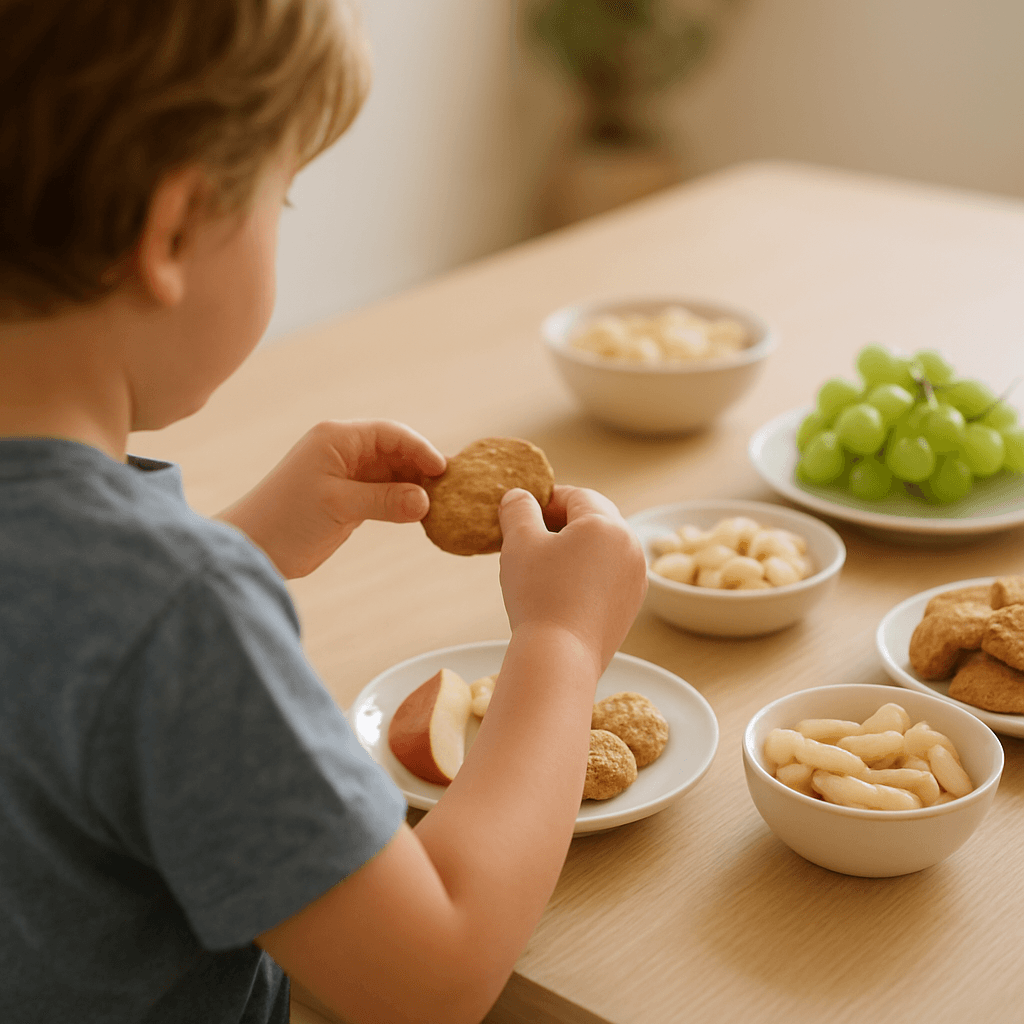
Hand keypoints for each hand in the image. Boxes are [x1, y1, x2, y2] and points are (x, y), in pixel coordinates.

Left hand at [218, 420, 444, 577]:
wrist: (254, 548)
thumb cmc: (287, 519)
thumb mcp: (339, 506)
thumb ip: (384, 501)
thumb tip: (426, 501)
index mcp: (337, 439)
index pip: (390, 434)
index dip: (419, 448)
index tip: (442, 470)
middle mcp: (344, 451)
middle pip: (396, 451)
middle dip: (421, 468)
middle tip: (450, 490)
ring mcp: (348, 475)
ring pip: (394, 474)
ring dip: (415, 487)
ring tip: (441, 504)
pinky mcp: (350, 499)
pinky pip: (386, 493)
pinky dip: (404, 501)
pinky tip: (422, 514)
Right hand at [497, 485, 647, 671]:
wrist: (560, 657)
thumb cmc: (538, 595)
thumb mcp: (519, 542)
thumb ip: (519, 510)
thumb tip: (519, 496)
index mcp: (606, 524)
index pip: (578, 496)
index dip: (548, 499)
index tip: (524, 512)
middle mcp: (631, 546)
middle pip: (596, 518)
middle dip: (564, 520)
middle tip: (533, 534)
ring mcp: (636, 577)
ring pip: (605, 547)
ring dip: (578, 546)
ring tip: (546, 563)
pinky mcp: (632, 604)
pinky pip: (611, 574)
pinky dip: (589, 571)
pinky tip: (563, 588)